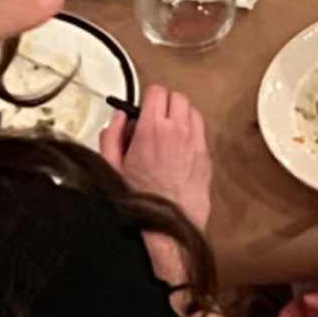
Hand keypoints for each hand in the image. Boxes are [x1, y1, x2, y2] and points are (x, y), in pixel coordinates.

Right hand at [101, 88, 212, 227]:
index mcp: (152, 130)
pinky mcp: (205, 155)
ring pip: (191, 110)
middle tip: (155, 117)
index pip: (156, 91)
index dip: (148, 97)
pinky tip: (180, 144)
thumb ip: (112, 136)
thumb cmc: (141, 200)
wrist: (168, 225)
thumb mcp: (112, 167)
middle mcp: (177, 131)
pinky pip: (201, 129)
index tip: (144, 108)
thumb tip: (118, 119)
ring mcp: (195, 142)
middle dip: (164, 103)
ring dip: (180, 114)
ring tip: (168, 129)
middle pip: (176, 96)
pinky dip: (191, 129)